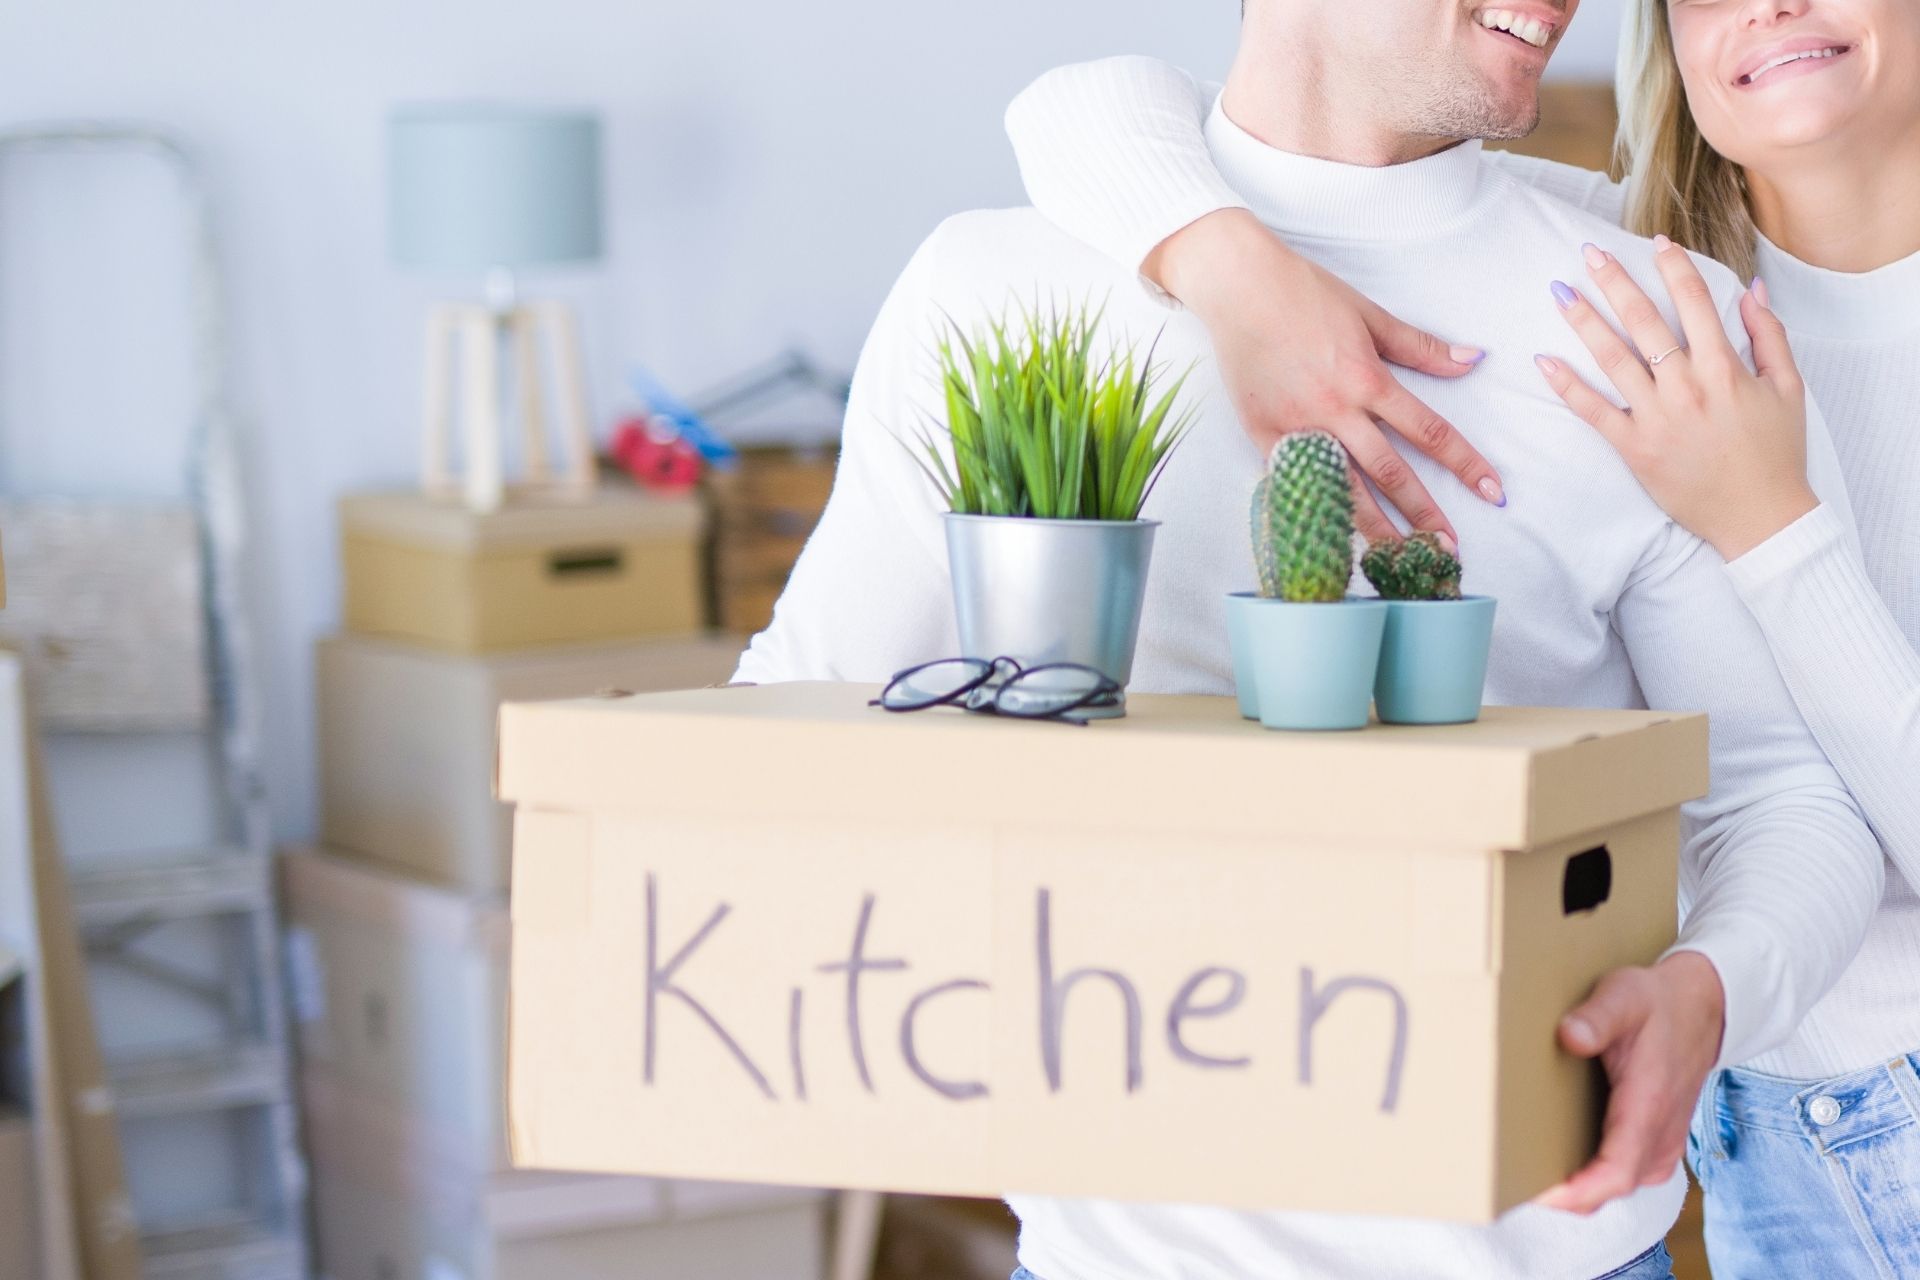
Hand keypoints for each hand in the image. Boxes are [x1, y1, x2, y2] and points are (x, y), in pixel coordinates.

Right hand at [1147, 210, 1504, 546]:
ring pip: (1342, 487)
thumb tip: (1470, 360)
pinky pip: (1294, 483)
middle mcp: (1335, 409)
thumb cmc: (1304, 293)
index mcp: (1367, 378)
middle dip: (1424, 513)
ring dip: (1375, 528)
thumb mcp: (1369, 314)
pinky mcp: (1262, 434)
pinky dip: (1315, 511)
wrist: (1238, 286)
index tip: (1491, 491)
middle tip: (1449, 548)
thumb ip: (1419, 346)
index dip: (1465, 463)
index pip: (1428, 431)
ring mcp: (1297, 426)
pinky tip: (1333, 540)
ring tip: (1399, 560)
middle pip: (1390, 472)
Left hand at [1534, 238, 1818, 559]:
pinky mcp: (1634, 448)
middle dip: (1615, 282)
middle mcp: (1687, 387)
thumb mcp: (1788, 389)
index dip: (1674, 268)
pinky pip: (1593, 412)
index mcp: (1724, 369)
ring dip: (1584, 321)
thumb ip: (1769, 335)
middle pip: (1644, 323)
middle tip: (1589, 252)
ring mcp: (1656, 418)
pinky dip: (1567, 386)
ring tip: (1560, 292)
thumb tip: (1751, 289)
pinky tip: (1544, 361)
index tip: (1656, 242)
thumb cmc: (1776, 453)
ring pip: (1612, 359)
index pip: (1695, 304)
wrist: (1760, 517)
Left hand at [1537, 952, 1725, 1215]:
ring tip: (1524, 1176)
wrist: (1699, 1009)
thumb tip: (1569, 1036)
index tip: (1538, 1194)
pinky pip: (1623, 1176)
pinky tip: (1557, 1163)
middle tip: (1509, 1185)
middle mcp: (1659, 1136)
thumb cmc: (1655, 1003)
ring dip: (1577, 1191)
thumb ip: (1597, 1016)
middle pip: (1610, 1189)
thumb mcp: (1624, 995)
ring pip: (1617, 1187)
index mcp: (1649, 1106)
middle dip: (1564, 1197)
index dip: (1578, 1192)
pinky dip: (1592, 1179)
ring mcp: (1661, 1145)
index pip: (1617, 1172)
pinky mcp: (1657, 1144)